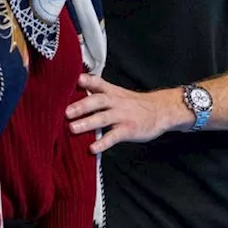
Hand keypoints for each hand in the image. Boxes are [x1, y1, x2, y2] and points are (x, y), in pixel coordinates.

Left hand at [67, 75, 182, 152]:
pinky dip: (103, 142)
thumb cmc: (136, 104)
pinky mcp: (129, 130)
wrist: (161, 110)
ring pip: (104, 118)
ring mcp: (123, 116)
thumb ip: (100, 92)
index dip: (87, 80)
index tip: (74, 80)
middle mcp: (116, 102)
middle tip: (66, 111)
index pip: (98, 83)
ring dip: (87, 123)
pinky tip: (93, 148)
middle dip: (81, 106)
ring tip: (73, 128)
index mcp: (113, 92)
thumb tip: (77, 92)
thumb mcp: (119, 93)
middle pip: (98, 100)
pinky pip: (114, 136)